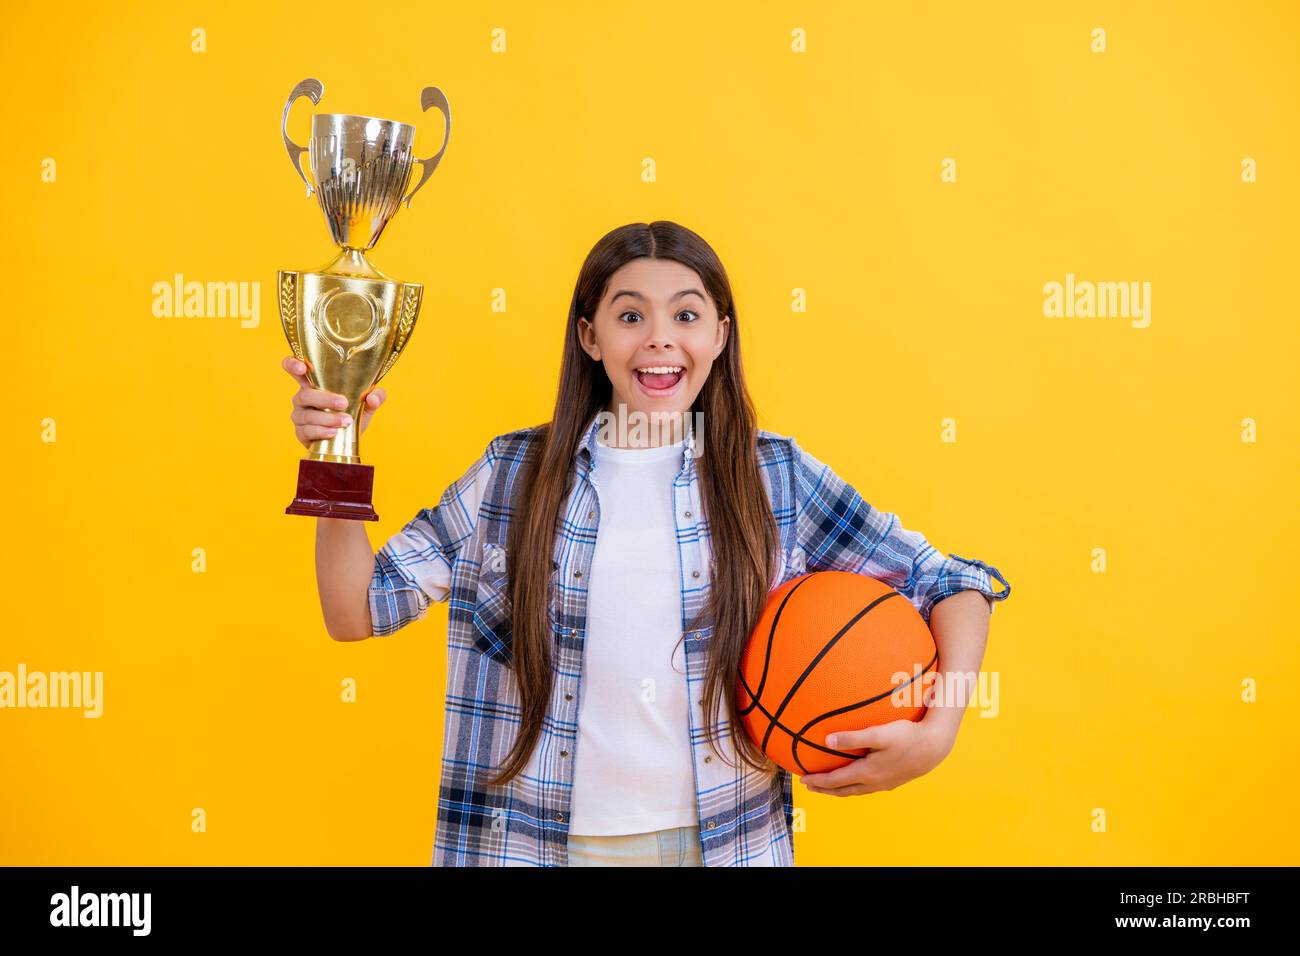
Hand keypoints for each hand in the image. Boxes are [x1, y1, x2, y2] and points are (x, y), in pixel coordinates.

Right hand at [283, 355, 385, 450]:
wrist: (349, 440)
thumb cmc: (352, 414)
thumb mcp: (367, 403)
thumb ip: (376, 396)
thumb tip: (372, 396)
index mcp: (314, 384)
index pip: (295, 369)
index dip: (293, 365)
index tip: (301, 367)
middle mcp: (303, 398)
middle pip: (305, 395)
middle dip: (324, 399)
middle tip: (344, 403)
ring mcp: (300, 416)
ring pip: (307, 415)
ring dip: (327, 418)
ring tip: (346, 421)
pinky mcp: (301, 433)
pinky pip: (307, 431)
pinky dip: (321, 431)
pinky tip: (334, 433)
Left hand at [798, 718, 954, 796]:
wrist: (935, 746)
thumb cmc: (907, 736)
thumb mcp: (878, 734)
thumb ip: (852, 738)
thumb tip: (827, 741)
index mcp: (868, 773)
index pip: (836, 781)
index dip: (818, 781)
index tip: (803, 780)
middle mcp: (874, 782)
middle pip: (844, 790)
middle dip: (825, 789)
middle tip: (810, 787)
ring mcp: (885, 783)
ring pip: (856, 791)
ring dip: (840, 789)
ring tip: (828, 786)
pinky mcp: (894, 780)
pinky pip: (867, 787)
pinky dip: (854, 786)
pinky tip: (856, 778)